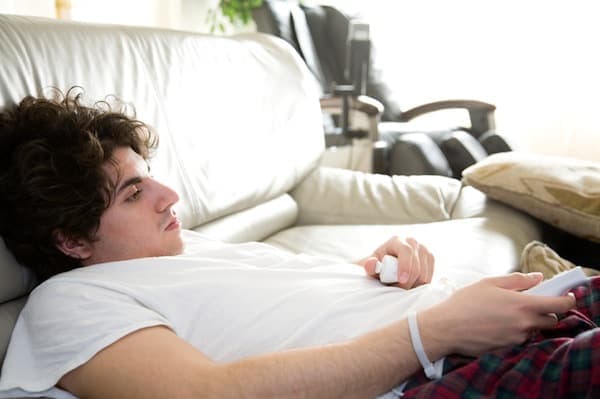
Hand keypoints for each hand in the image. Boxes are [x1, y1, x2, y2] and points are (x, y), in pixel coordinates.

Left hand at [358, 236, 434, 288]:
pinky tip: (409, 286)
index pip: (406, 251)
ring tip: (401, 288)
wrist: (386, 265)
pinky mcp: (430, 259)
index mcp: (396, 241)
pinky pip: (429, 278)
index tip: (401, 280)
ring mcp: (424, 249)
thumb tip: (371, 264)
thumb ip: (369, 265)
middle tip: (397, 291)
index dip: (405, 266)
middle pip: (417, 264)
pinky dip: (420, 286)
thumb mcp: (370, 265)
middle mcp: (412, 242)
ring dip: (413, 285)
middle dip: (408, 281)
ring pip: (424, 274)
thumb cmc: (377, 265)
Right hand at [419, 273, 576, 358]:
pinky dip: (515, 332)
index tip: (567, 296)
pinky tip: (497, 325)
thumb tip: (537, 278)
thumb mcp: (489, 283)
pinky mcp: (508, 349)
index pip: (559, 305)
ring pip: (534, 330)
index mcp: (522, 305)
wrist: (446, 328)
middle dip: (545, 311)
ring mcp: (517, 339)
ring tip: (506, 314)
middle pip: (551, 320)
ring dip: (528, 322)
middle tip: (529, 303)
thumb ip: (517, 280)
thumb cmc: (464, 303)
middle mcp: (524, 324)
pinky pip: (520, 339)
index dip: (568, 300)